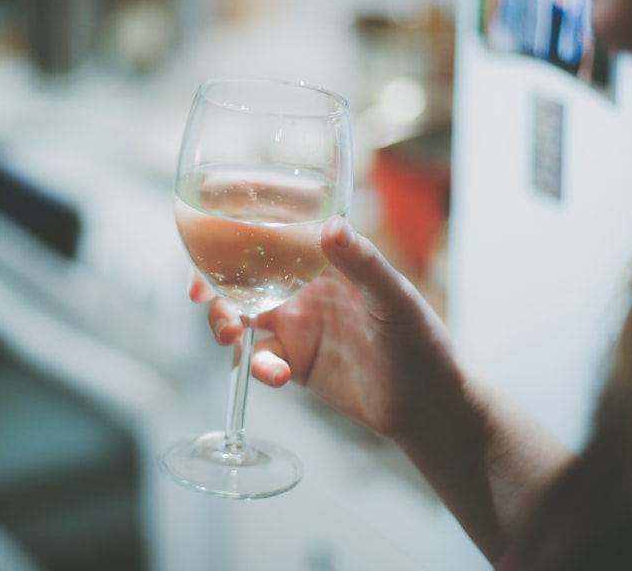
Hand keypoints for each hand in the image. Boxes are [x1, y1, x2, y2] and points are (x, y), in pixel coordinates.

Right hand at [191, 215, 457, 441]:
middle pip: (246, 276)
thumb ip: (362, 263)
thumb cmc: (423, 342)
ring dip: (226, 324)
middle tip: (202, 297)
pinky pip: (260, 359)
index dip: (237, 236)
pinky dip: (258, 366)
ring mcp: (300, 327)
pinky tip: (276, 376)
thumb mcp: (394, 299)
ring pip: (243, 317)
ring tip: (229, 338)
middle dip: (217, 284)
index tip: (211, 243)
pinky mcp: (297, 364)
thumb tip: (331, 225)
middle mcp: (307, 289)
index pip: (275, 236)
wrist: (430, 407)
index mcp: (328, 261)